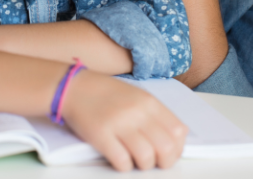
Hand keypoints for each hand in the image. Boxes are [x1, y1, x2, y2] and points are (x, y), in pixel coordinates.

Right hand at [61, 71, 187, 171]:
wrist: (74, 87)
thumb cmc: (106, 94)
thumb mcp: (136, 96)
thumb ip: (156, 114)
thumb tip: (175, 140)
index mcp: (149, 102)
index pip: (178, 131)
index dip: (177, 148)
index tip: (168, 153)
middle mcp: (137, 112)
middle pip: (166, 147)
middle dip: (164, 162)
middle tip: (154, 162)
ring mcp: (119, 124)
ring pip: (146, 157)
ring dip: (143, 165)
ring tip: (135, 160)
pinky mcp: (101, 135)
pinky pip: (122, 161)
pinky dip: (124, 166)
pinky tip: (120, 159)